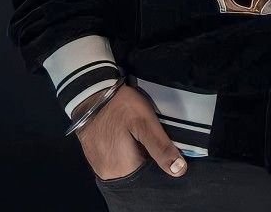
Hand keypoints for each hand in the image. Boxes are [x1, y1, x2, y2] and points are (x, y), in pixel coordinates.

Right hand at [72, 84, 187, 180]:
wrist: (92, 91)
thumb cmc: (120, 106)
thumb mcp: (145, 122)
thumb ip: (161, 148)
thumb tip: (179, 170)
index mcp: (121, 170)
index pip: (148, 178)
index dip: (159, 166)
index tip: (167, 152)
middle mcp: (107, 173)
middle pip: (137, 173)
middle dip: (148, 159)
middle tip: (153, 138)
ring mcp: (98, 164)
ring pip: (127, 166)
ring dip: (137, 154)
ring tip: (142, 136)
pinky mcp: (94, 154)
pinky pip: (115, 159)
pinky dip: (125, 151)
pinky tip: (130, 136)